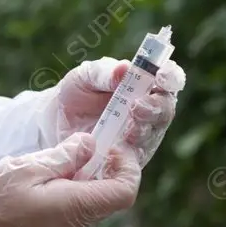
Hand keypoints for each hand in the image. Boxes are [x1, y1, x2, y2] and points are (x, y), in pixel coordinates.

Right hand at [0, 133, 139, 226]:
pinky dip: (73, 185)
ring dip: (87, 174)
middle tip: (89, 141)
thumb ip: (63, 156)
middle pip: (111, 194)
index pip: (125, 191)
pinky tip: (50, 171)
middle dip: (107, 165)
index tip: (110, 146)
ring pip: (92, 198)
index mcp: (75, 205)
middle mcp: (76, 222)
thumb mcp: (26, 167)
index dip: (127, 166)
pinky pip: (74, 205)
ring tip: (65, 153)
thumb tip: (90, 145)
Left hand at [41, 57, 185, 167]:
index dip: (170, 76)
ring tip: (127, 128)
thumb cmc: (76, 92)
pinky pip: (135, 157)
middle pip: (166, 109)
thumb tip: (125, 68)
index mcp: (145, 83)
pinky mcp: (130, 158)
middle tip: (137, 106)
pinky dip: (128, 152)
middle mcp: (150, 110)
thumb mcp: (84, 77)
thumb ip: (104, 73)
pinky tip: (116, 148)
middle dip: (155, 107)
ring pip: (153, 134)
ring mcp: (142, 135)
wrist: (56, 121)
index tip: (161, 76)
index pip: (169, 78)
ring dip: (143, 130)